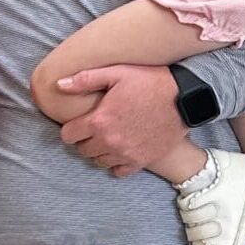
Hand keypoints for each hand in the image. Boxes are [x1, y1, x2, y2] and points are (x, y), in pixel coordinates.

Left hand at [55, 62, 188, 177]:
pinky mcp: (141, 161)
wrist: (184, 99)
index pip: (68, 136)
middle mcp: (110, 142)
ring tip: (107, 137)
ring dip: (99, 151)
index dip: (71, 128)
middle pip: (83, 150)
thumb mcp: (116, 73)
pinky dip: (116, 163)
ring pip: (99, 161)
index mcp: (99, 121)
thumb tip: (59, 85)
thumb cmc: (150, 82)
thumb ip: (85, 79)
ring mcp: (126, 154)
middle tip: (94, 128)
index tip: (79, 122)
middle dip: (84, 140)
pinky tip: (120, 150)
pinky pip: (119, 171)